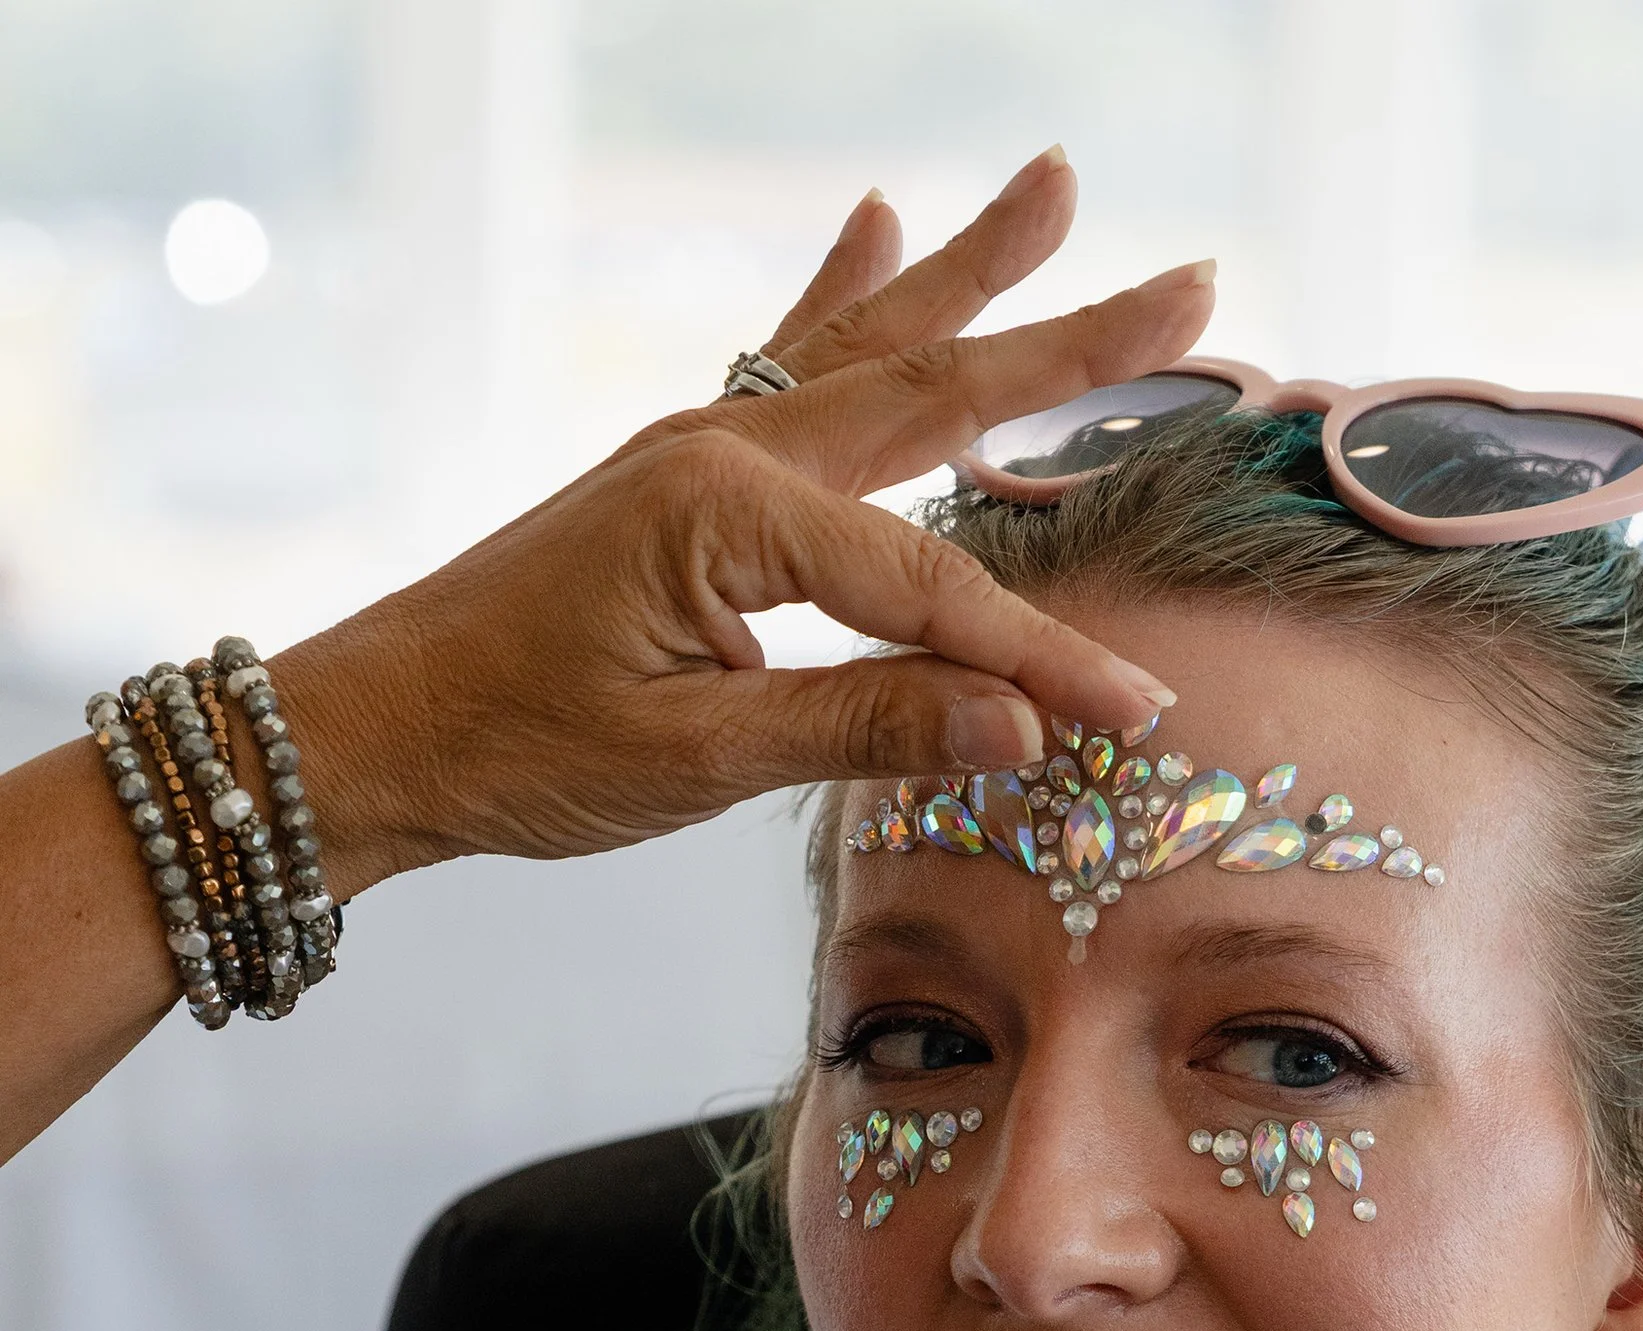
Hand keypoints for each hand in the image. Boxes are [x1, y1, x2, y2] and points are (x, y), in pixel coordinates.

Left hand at [272, 149, 1210, 891]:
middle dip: (1071, 342)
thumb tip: (1023, 732)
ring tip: (1053, 186)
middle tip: (1195, 283)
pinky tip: (876, 216)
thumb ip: (864, 729)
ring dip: (970, 270)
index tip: (1139, 710)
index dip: (1044, 659)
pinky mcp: (678, 474)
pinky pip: (787, 361)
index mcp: (728, 517)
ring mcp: (698, 446)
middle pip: (935, 390)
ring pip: (872, 348)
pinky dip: (840, 289)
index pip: (933, 591)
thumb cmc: (517, 749)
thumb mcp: (695, 760)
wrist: (374, 733)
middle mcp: (722, 452)